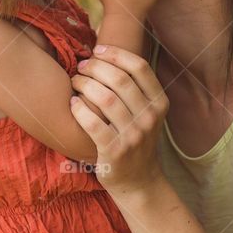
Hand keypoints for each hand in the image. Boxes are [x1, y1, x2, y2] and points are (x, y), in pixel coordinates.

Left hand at [69, 44, 169, 195]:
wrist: (138, 181)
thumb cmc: (135, 138)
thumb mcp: (146, 113)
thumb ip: (134, 87)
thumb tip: (105, 52)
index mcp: (159, 103)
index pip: (139, 67)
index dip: (115, 53)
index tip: (97, 50)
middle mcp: (149, 118)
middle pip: (119, 79)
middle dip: (95, 67)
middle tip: (81, 67)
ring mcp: (133, 135)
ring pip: (105, 98)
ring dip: (84, 85)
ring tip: (75, 83)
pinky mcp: (114, 151)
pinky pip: (93, 124)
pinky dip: (79, 109)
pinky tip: (73, 104)